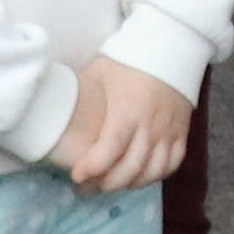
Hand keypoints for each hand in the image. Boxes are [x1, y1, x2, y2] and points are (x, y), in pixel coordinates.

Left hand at [57, 59, 193, 192]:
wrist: (171, 48)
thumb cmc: (130, 60)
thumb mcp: (99, 72)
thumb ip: (80, 93)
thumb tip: (51, 103)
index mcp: (127, 112)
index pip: (110, 150)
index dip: (93, 168)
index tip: (76, 175)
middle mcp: (150, 126)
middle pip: (131, 168)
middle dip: (107, 183)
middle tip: (89, 185)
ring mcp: (169, 131)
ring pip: (153, 171)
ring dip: (131, 183)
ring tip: (112, 183)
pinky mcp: (181, 132)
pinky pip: (172, 164)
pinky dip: (156, 175)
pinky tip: (140, 176)